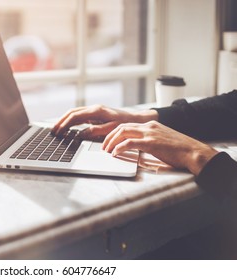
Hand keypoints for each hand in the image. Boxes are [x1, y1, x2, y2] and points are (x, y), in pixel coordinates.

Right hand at [52, 105, 158, 139]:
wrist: (138, 119)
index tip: (58, 131)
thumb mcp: (112, 129)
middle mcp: (94, 108)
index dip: (64, 124)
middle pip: (72, 112)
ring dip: (65, 120)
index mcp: (97, 111)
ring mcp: (95, 110)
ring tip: (57, 129)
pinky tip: (68, 127)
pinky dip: (72, 120)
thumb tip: (81, 133)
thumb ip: (95, 131)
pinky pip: (80, 115)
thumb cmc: (127, 124)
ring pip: (75, 113)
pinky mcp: (96, 113)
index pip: (75, 116)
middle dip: (61, 121)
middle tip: (53, 130)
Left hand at [103, 121, 217, 175]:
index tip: (108, 141)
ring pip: (123, 133)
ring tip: (107, 151)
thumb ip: (149, 140)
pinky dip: (119, 147)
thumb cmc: (180, 150)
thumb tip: (136, 147)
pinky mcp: (151, 143)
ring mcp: (150, 133)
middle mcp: (149, 126)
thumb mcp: (162, 140)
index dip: (115, 133)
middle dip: (109, 136)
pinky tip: (115, 153)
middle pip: (122, 127)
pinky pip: (129, 143)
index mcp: (151, 125)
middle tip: (104, 147)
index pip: (127, 125)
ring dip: (111, 142)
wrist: (193, 152)